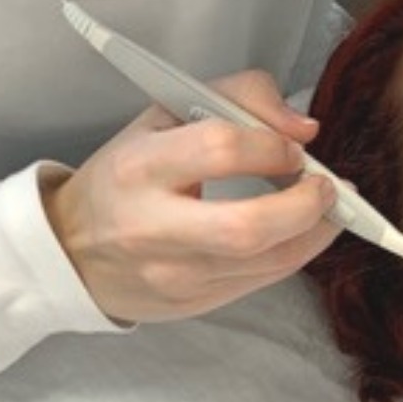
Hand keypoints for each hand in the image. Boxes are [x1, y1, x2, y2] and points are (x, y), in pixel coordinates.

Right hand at [42, 70, 339, 322]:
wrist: (70, 251)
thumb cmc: (126, 175)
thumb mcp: (165, 114)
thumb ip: (240, 97)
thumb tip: (303, 128)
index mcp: (140, 167)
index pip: (219, 149)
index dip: (270, 146)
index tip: (290, 147)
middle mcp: (153, 227)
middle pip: (248, 226)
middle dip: (306, 205)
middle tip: (327, 185)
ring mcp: (173, 274)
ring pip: (268, 262)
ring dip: (318, 232)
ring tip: (331, 206)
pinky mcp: (192, 304)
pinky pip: (263, 281)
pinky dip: (296, 252)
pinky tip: (304, 230)